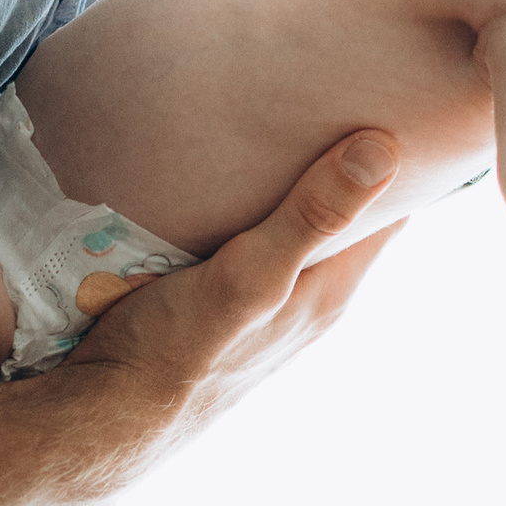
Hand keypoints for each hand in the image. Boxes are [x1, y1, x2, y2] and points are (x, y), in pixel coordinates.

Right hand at [53, 130, 406, 496]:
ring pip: (300, 227)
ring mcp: (266, 303)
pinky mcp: (223, 303)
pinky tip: (228, 179)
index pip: (394, 210)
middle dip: (350, 159)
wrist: (104, 416)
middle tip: (341, 88)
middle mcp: (308, 297)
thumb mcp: (250, 275)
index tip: (398, 97)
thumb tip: (383, 149)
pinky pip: (254, 241)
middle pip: (349, 214)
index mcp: (330, 289)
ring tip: (289, 115)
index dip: (402, 156)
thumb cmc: (177, 352)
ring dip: (297, 181)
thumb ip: (312, 217)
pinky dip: (253, 205)